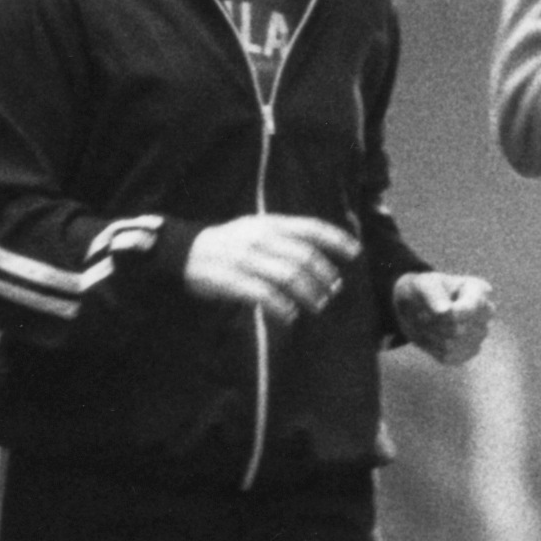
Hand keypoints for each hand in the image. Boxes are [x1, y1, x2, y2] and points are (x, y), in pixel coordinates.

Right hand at [185, 215, 359, 324]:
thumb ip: (284, 235)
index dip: (336, 239)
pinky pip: (265, 295)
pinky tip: (291, 316)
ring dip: (309, 294)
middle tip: (334, 290)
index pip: (310, 228)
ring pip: (289, 277)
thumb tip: (320, 248)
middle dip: (325, 275)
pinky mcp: (233, 280)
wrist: (186, 250)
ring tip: (318, 305)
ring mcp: (246, 259)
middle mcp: (261, 239)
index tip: (355, 253)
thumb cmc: (229, 241)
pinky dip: (282, 307)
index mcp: (269, 224)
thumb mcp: (256, 228)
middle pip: (304, 257)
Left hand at [394, 271, 493, 363]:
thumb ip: (433, 294)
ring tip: (423, 326)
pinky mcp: (469, 351)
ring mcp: (479, 334)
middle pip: (461, 330)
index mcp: (478, 290)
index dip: (449, 315)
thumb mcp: (422, 284)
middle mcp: (484, 312)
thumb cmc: (422, 290)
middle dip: (435, 326)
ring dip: (432, 337)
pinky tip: (429, 339)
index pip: (471, 309)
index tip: (426, 312)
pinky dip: (434, 350)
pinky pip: (452, 358)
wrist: (416, 307)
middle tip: (420, 316)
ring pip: (454, 345)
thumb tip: (446, 312)